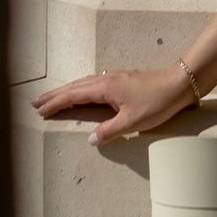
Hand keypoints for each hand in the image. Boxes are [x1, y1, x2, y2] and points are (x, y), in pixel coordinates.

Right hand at [33, 60, 203, 145]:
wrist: (179, 83)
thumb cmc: (157, 102)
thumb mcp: (132, 121)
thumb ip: (109, 131)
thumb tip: (90, 139)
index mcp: (105, 88)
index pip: (73, 96)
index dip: (55, 103)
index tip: (39, 109)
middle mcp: (106, 79)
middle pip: (74, 87)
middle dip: (55, 95)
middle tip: (37, 102)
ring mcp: (115, 77)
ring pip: (84, 83)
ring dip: (67, 91)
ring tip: (55, 98)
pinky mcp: (123, 79)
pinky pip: (94, 83)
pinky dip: (81, 88)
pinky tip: (83, 92)